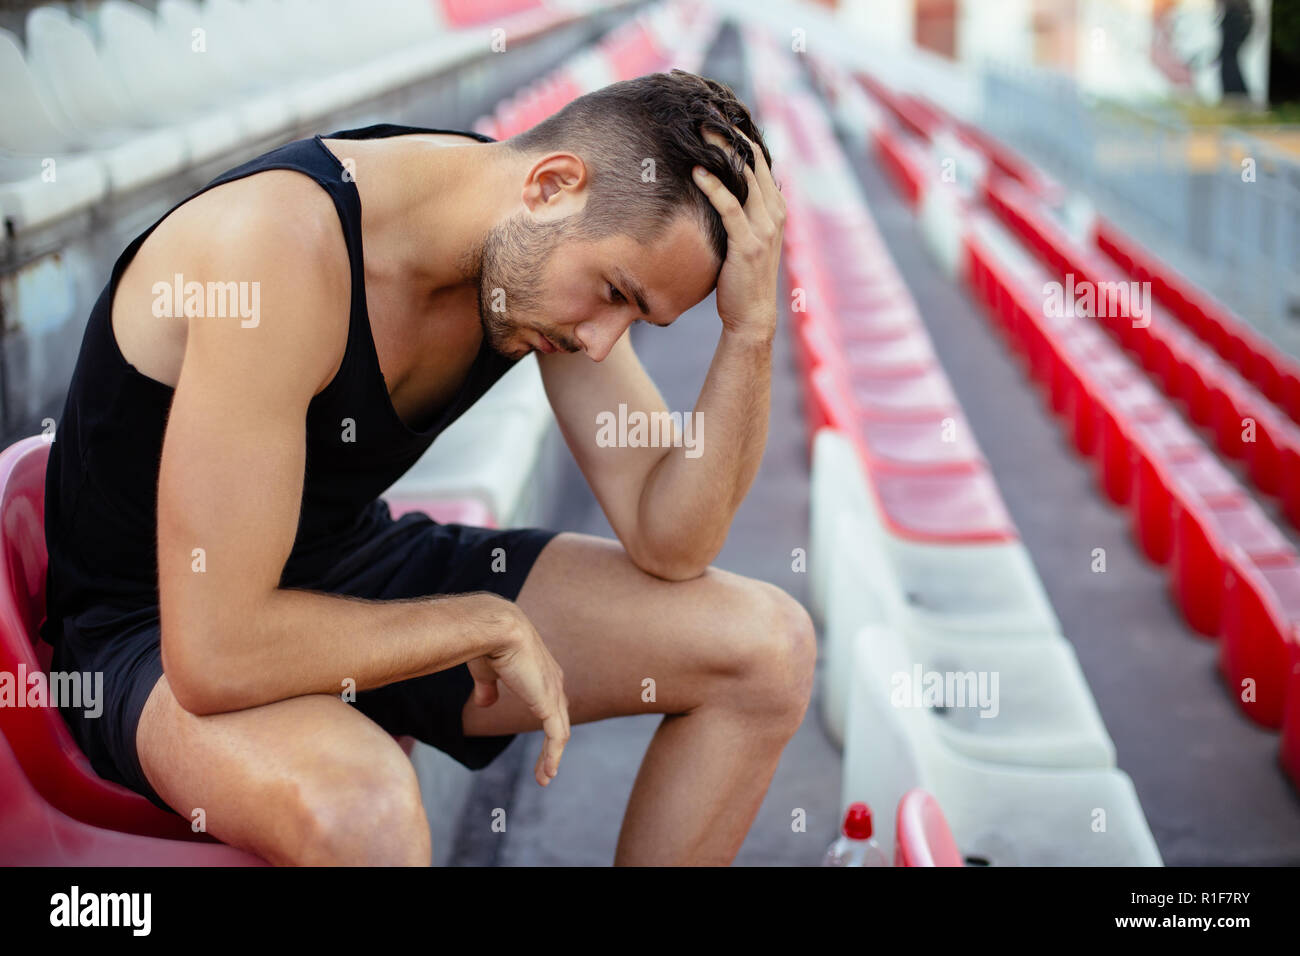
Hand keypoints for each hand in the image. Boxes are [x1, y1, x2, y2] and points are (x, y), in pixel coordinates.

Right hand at [466, 599, 569, 786]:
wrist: (493, 628)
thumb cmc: (486, 643)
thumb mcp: (487, 672)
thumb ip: (489, 688)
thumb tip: (486, 704)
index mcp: (540, 672)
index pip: (550, 703)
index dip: (547, 724)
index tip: (541, 743)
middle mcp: (552, 681)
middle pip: (559, 719)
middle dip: (553, 746)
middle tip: (545, 770)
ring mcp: (553, 692)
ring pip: (560, 731)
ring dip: (552, 757)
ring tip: (544, 778)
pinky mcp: (549, 702)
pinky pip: (557, 736)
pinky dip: (553, 756)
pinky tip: (548, 773)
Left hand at [692, 128, 785, 339]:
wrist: (752, 314)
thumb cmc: (742, 276)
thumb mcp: (748, 237)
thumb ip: (743, 212)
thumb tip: (723, 189)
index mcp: (776, 208)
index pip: (761, 161)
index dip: (742, 136)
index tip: (719, 116)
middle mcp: (775, 213)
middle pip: (754, 161)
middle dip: (731, 135)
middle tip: (706, 113)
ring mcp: (764, 228)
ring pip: (744, 178)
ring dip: (721, 152)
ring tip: (699, 131)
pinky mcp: (747, 243)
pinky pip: (730, 207)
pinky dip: (713, 187)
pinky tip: (697, 172)